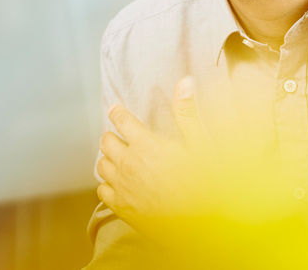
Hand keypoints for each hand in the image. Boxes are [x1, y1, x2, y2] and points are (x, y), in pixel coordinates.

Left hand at [96, 78, 288, 241]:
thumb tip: (185, 81)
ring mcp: (122, 187)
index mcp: (146, 144)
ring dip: (108, 158)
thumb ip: (188, 113)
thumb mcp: (202, 144)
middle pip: (106, 141)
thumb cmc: (206, 183)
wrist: (201, 225)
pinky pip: (102, 191)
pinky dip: (107, 183)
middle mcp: (128, 164)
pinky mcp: (122, 207)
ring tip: (119, 157)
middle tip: (121, 135)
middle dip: (112, 135)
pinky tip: (118, 183)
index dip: (117, 112)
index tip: (116, 108)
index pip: (121, 120)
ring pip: (101, 165)